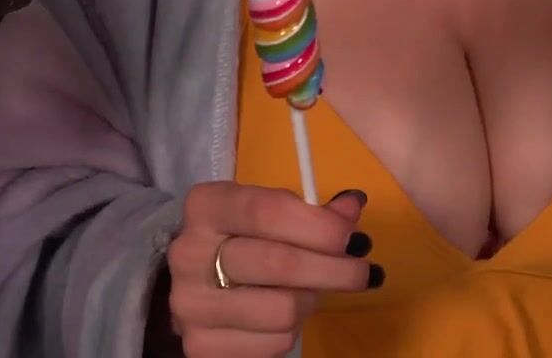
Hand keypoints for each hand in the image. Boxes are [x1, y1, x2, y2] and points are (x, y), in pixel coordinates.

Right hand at [162, 183, 376, 356]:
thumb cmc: (241, 238)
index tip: (352, 238)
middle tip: (362, 272)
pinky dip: (294, 329)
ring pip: (283, 310)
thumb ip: (310, 210)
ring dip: (310, 301)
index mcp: (206, 206)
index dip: (319, 226)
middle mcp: (189, 254)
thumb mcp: (268, 211)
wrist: (195, 283)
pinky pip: (275, 343)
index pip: (268, 212)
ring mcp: (191, 304)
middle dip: (334, 270)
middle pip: (280, 264)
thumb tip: (352, 207)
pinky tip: (287, 312)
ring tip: (311, 291)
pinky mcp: (201, 346)